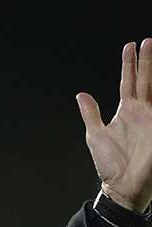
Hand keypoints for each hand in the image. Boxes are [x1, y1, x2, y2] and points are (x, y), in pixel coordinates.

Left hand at [77, 40, 151, 212]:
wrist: (123, 186)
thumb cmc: (110, 164)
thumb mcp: (95, 135)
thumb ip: (91, 114)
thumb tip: (81, 95)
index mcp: (128, 112)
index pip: (129, 82)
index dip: (129, 64)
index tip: (130, 46)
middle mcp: (144, 112)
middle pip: (146, 80)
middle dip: (147, 60)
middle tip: (148, 40)